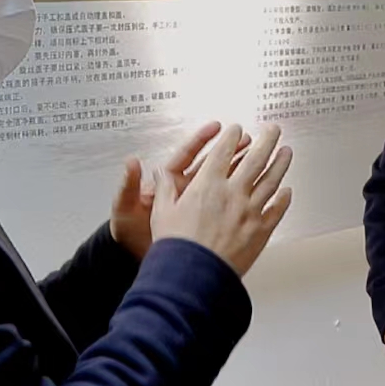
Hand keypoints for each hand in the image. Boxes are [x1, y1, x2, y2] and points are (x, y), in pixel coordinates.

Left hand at [110, 121, 244, 259]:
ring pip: (222, 183)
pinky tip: (257, 193)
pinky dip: (241, 198)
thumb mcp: (126, 207)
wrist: (134, 258)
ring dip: (239, 170)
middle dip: (229, 151)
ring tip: (258, 157)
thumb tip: (131, 163)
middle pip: (210, 166)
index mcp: (167, 183)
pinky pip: (226, 206)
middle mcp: (184, 191)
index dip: (202, 140)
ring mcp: (196, 206)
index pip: (186, 155)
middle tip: (247, 138)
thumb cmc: (129, 232)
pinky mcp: (206, 222)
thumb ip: (130, 185)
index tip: (217, 127)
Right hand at [149, 124, 293, 275]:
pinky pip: (276, 210)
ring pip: (271, 181)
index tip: (238, 129)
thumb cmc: (176, 246)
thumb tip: (162, 173)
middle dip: (267, 140)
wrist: (193, 276)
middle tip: (274, 129)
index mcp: (208, 184)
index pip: (224, 151)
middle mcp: (232, 193)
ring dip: (281, 163)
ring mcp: (249, 211)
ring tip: (287, 152)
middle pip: (255, 159)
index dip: (232, 136)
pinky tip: (288, 192)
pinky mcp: (260, 231)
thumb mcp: (161, 211)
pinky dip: (284, 199)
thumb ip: (165, 188)